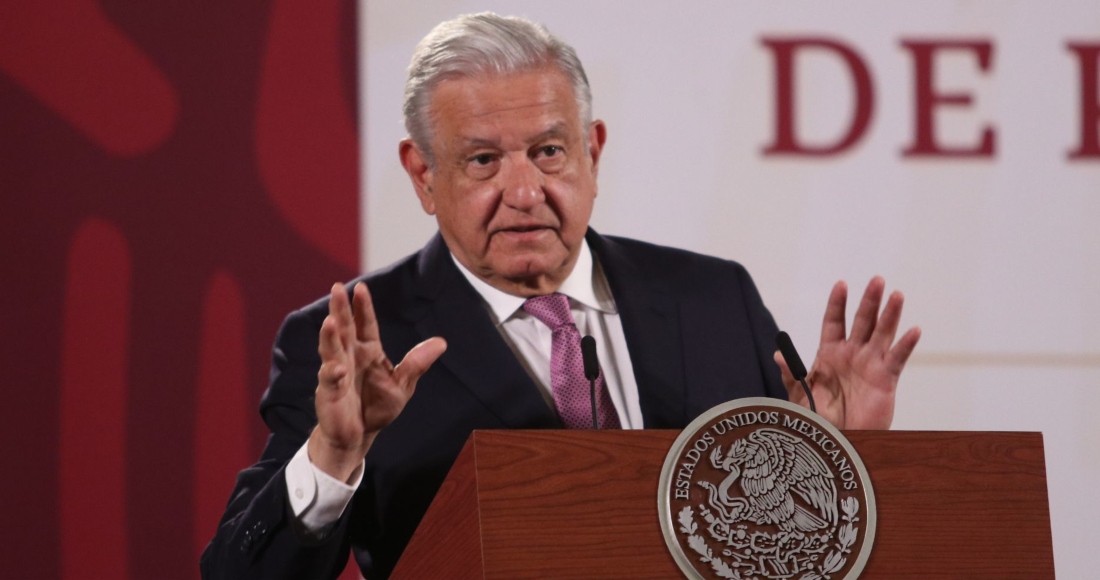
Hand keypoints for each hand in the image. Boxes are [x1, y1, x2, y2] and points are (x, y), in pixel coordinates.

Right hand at [309, 282, 445, 480]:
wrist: (360, 435)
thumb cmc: (378, 407)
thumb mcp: (403, 383)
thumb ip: (418, 362)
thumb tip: (442, 342)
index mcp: (368, 351)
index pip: (365, 324)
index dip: (363, 307)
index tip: (360, 288)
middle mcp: (350, 356)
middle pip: (344, 329)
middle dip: (340, 309)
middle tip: (337, 288)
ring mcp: (337, 372)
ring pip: (331, 349)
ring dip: (330, 336)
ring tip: (330, 321)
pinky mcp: (329, 392)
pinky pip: (330, 380)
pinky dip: (332, 373)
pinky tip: (336, 368)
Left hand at [774, 277, 920, 429]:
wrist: (838, 441)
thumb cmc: (819, 419)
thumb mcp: (801, 396)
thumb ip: (791, 375)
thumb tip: (778, 355)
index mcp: (830, 354)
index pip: (834, 322)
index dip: (838, 303)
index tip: (841, 284)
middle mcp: (852, 355)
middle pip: (862, 321)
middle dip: (869, 301)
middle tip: (877, 280)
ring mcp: (871, 365)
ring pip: (882, 334)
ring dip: (890, 314)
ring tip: (896, 295)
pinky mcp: (886, 379)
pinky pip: (897, 359)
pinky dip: (905, 345)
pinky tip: (913, 330)